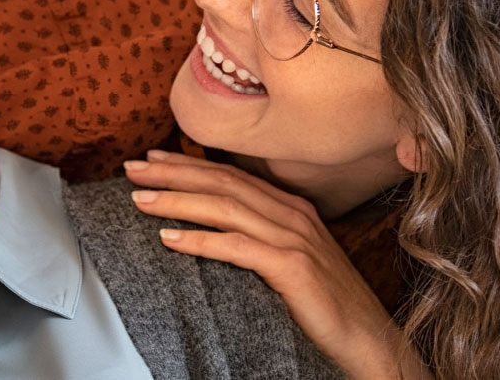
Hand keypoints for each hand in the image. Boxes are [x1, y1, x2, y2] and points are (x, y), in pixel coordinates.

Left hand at [125, 150, 430, 379]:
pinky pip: (236, 247)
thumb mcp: (292, 262)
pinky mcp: (293, 266)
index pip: (231, 176)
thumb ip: (260, 240)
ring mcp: (295, 238)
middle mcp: (293, 215)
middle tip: (131, 168)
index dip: (189, 164)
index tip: (152, 159)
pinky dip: (199, 239)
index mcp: (291, 209)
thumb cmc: (326, 307)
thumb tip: (213, 231)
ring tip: (139, 198)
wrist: (368, 341)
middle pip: (222, 183)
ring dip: (177, 199)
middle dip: (173, 172)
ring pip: (225, 208)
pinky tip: (168, 238)